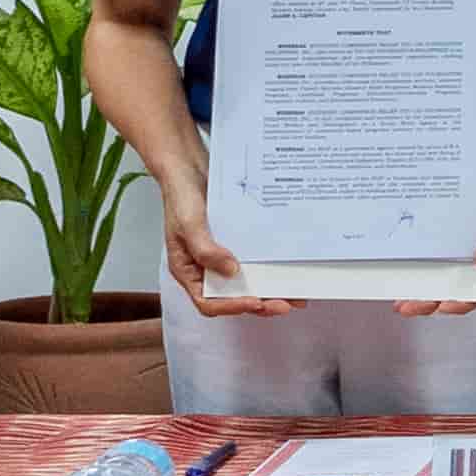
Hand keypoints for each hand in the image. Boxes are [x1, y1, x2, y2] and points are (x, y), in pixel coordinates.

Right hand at [162, 189, 295, 316]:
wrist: (188, 168)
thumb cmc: (181, 196)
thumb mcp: (189, 224)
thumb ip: (206, 250)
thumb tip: (232, 272)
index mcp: (188, 270)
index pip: (208, 301)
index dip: (232, 306)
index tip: (255, 302)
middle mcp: (204, 269)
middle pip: (232, 297)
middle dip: (259, 303)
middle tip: (285, 304)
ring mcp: (221, 257)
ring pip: (245, 283)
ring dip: (268, 291)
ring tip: (295, 296)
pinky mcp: (235, 246)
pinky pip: (253, 262)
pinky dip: (269, 269)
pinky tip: (287, 270)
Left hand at [407, 138, 475, 316]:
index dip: (459, 303)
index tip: (437, 307)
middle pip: (452, 284)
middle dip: (427, 299)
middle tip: (402, 304)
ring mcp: (463, 236)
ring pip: (440, 266)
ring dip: (419, 278)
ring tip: (396, 282)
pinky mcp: (451, 221)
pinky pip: (434, 240)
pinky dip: (418, 249)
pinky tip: (402, 248)